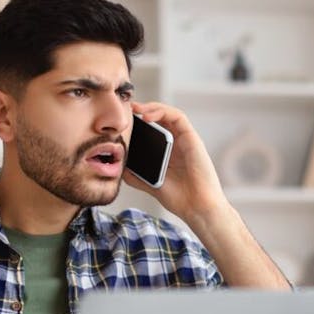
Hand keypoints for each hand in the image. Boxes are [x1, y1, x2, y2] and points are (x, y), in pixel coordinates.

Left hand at [126, 101, 227, 221]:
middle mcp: (176, 143)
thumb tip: (117, 165)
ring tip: (135, 110)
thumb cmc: (178, 198)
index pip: (152, 129)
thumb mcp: (149, 184)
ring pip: (168, 113)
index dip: (138, 122)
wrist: (196, 207)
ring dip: (151, 107)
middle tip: (126, 110)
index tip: (122, 121)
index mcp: (166, 152)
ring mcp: (185, 139)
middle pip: (159, 118)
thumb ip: (135, 174)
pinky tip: (148, 117)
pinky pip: (178, 117)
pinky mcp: (192, 138)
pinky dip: (163, 112)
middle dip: (142, 110)